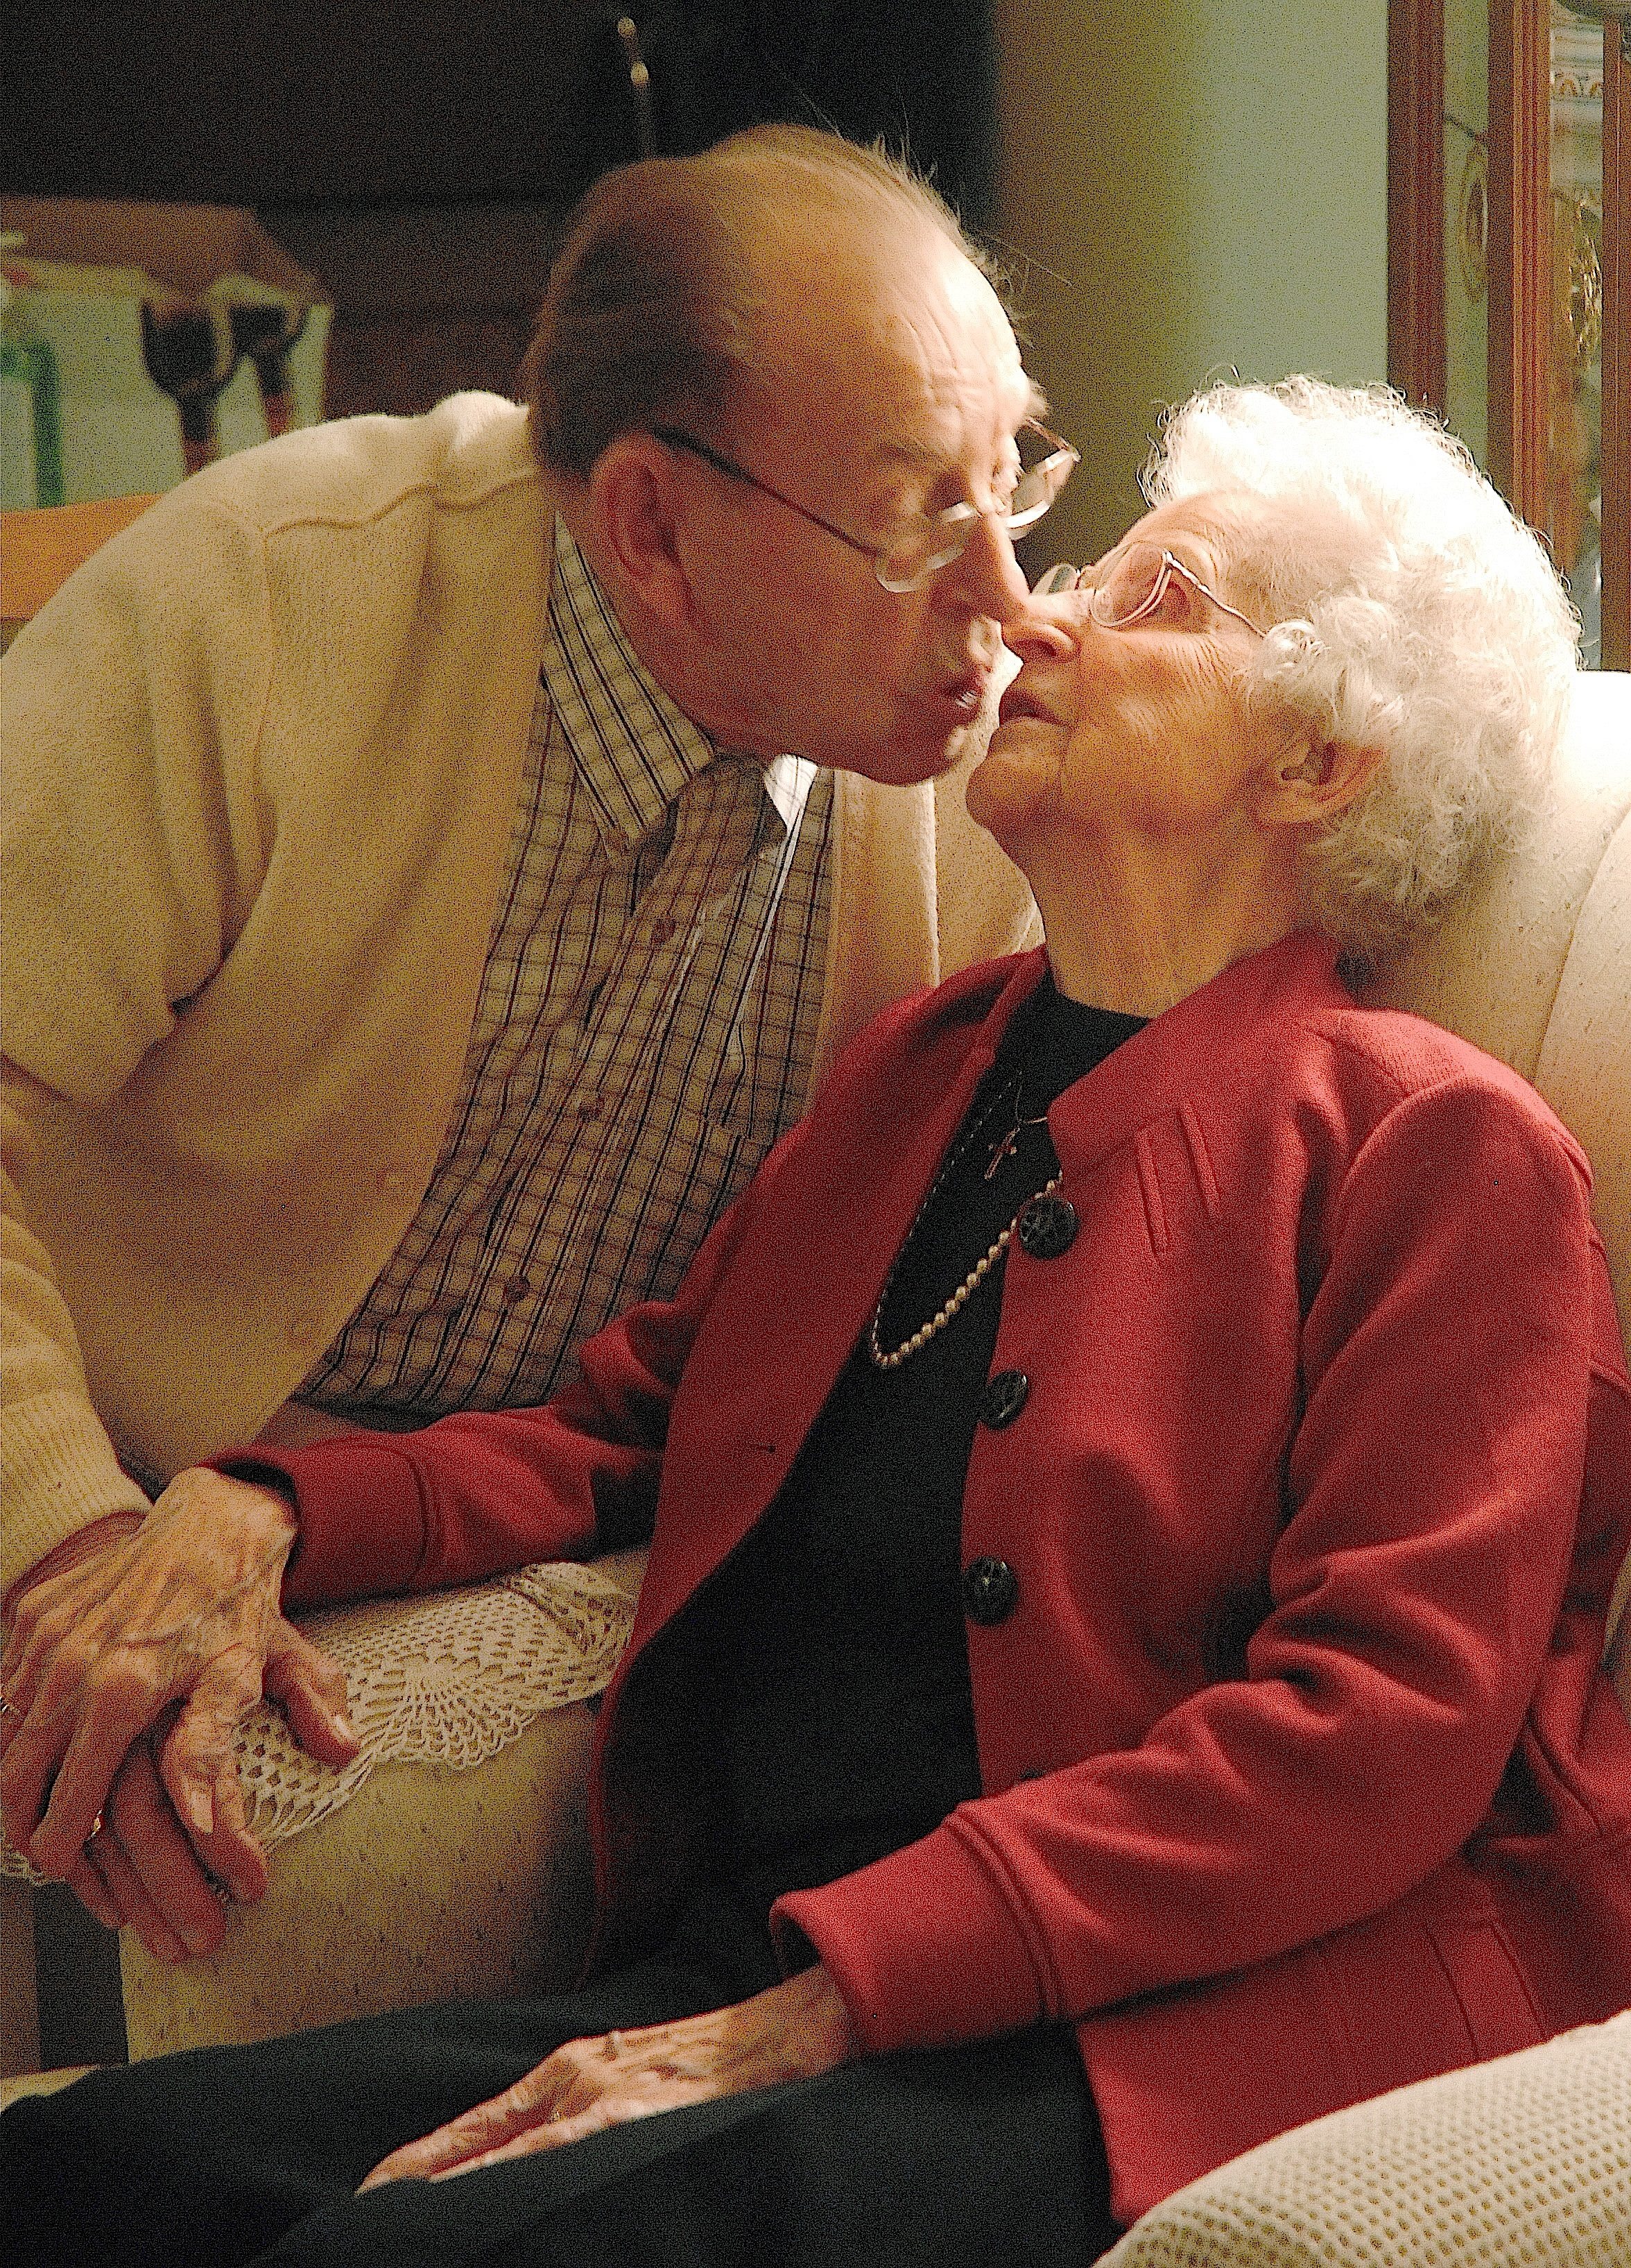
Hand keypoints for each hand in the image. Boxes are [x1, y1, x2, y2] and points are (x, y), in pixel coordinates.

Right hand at [0, 1467, 358, 1954]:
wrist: (210, 1525)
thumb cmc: (234, 1610)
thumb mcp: (242, 1677)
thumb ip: (212, 1751)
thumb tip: (202, 1827)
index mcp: (121, 1691)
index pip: (68, 1802)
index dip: (64, 1852)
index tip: (72, 1874)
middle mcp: (69, 1665)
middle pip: (16, 1782)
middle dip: (26, 1830)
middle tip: (52, 1857)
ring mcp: (44, 1639)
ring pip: (3, 1741)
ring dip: (17, 1784)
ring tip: (44, 1816)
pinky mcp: (34, 1617)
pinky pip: (8, 1694)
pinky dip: (17, 1732)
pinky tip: (44, 1754)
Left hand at [358, 1963, 855, 2189]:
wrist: (788, 2025)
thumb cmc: (711, 2065)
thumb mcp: (630, 2080)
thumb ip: (578, 2117)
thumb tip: (528, 2164)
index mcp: (564, 2075)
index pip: (467, 2133)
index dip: (413, 2171)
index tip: (364, 2205)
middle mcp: (569, 2079)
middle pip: (466, 2143)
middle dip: (412, 2187)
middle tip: (356, 2224)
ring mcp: (598, 2095)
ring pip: (500, 2153)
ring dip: (448, 2192)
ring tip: (395, 2225)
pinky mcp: (633, 2112)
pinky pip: (554, 2152)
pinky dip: (510, 2178)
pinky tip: (480, 2206)